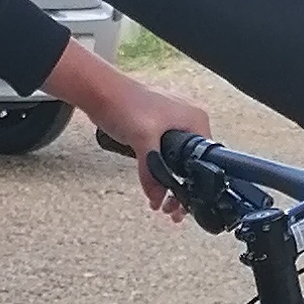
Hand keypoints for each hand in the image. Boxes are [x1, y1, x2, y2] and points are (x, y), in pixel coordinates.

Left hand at [50, 43, 209, 220]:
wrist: (99, 92)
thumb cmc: (124, 102)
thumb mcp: (143, 139)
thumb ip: (152, 170)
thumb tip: (157, 196)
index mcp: (195, 120)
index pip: (204, 160)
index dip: (195, 184)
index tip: (185, 204)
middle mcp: (187, 123)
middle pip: (191, 165)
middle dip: (181, 190)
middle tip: (173, 211)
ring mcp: (171, 127)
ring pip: (175, 164)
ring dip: (168, 185)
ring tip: (163, 205)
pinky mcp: (155, 131)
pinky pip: (162, 158)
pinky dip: (158, 174)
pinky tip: (153, 190)